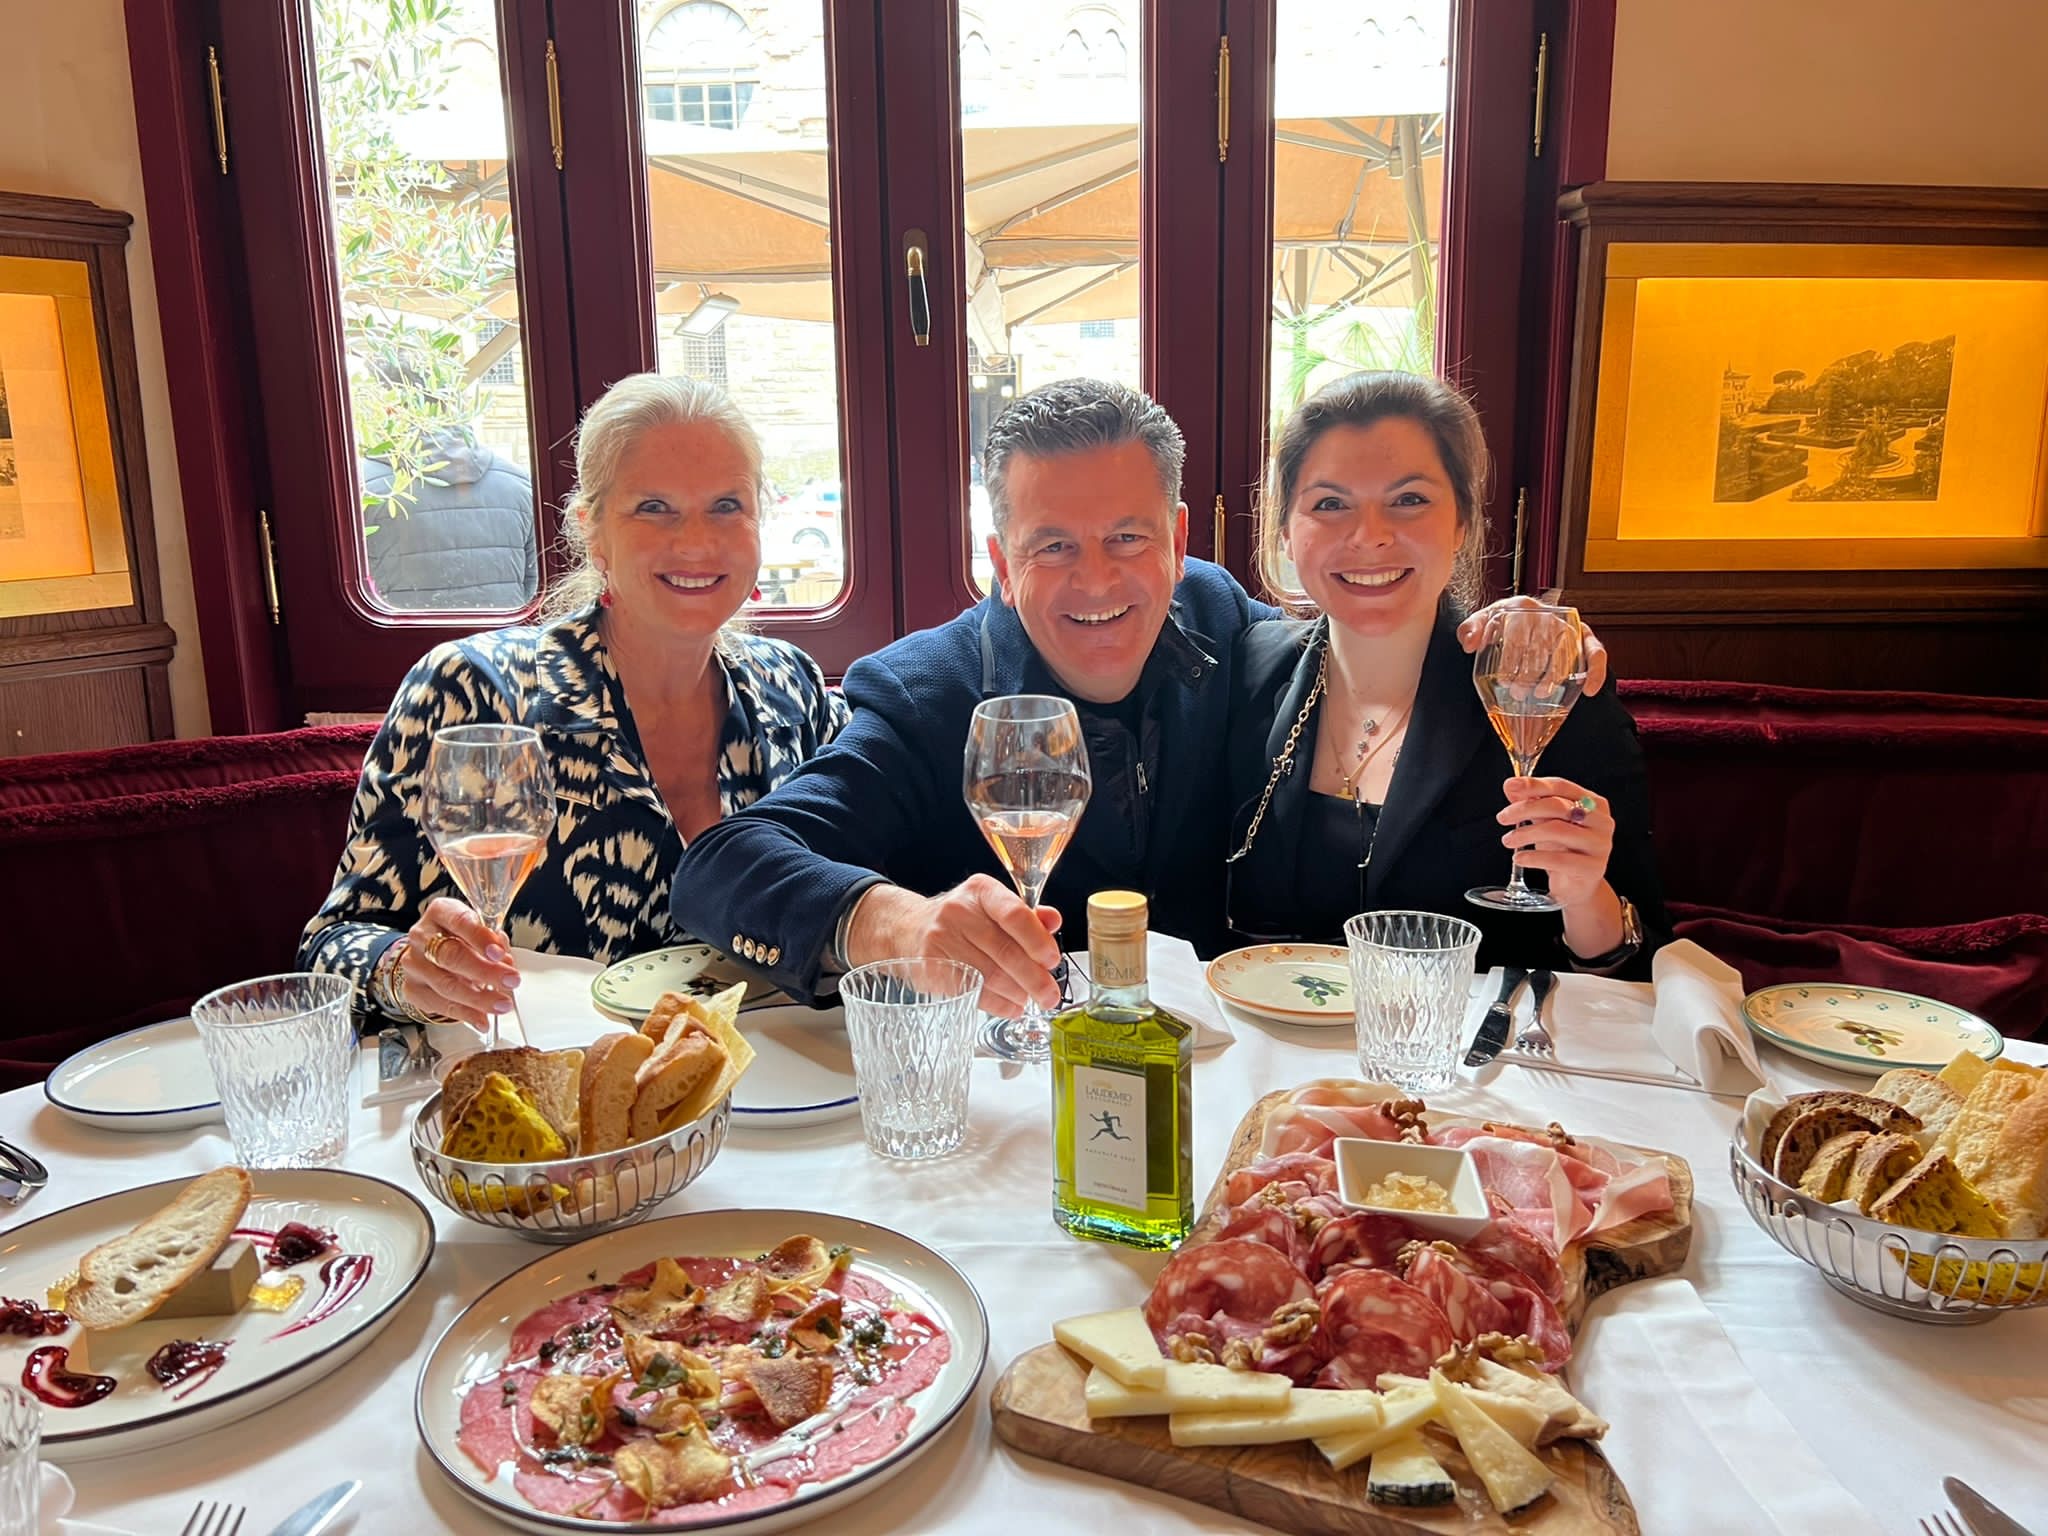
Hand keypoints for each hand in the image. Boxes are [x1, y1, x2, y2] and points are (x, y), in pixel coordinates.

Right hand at [401, 896, 520, 1030]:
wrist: (428, 953)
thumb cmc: (460, 938)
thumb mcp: (479, 931)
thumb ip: (494, 943)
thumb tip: (505, 962)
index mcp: (441, 912)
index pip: (460, 922)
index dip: (481, 939)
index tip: (499, 954)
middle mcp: (422, 936)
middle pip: (451, 956)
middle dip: (485, 972)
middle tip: (510, 981)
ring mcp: (414, 964)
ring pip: (445, 985)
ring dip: (478, 998)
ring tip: (501, 1005)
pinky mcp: (412, 989)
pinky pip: (439, 1005)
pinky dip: (465, 1014)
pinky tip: (482, 1019)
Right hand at [848, 875, 1062, 1017]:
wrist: (909, 929)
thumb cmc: (961, 921)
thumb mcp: (992, 908)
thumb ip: (1026, 916)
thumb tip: (1053, 921)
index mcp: (981, 891)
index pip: (1014, 914)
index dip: (1037, 940)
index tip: (1051, 960)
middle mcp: (958, 911)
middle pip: (1004, 951)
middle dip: (1034, 979)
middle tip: (1049, 995)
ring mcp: (940, 939)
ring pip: (989, 976)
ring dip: (1017, 994)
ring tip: (1029, 1000)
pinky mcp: (930, 967)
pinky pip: (971, 992)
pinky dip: (997, 1004)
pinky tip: (1010, 1006)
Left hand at [1457, 596, 1609, 694]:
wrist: (1521, 619)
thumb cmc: (1501, 623)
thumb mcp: (1482, 622)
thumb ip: (1469, 629)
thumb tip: (1469, 643)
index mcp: (1520, 606)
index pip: (1517, 634)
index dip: (1511, 660)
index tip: (1504, 680)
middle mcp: (1546, 612)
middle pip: (1540, 646)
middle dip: (1528, 673)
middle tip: (1518, 693)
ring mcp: (1567, 624)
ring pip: (1565, 651)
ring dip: (1554, 676)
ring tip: (1540, 694)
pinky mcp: (1584, 636)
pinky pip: (1595, 651)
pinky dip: (1596, 670)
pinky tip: (1590, 690)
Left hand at [1497, 776, 1616, 915]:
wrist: (1578, 885)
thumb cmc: (1564, 849)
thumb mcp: (1546, 821)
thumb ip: (1532, 802)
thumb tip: (1512, 786)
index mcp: (1593, 803)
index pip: (1561, 786)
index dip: (1534, 785)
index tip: (1511, 785)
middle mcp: (1601, 821)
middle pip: (1558, 806)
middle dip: (1525, 809)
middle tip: (1502, 817)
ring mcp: (1599, 845)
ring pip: (1557, 830)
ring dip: (1526, 833)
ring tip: (1508, 840)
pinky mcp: (1592, 868)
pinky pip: (1558, 859)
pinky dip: (1533, 857)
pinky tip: (1519, 858)